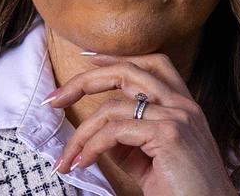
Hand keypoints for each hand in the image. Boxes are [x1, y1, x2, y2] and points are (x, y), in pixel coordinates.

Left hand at [44, 52, 238, 195]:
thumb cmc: (182, 190)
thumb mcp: (150, 158)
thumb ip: (127, 139)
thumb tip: (95, 132)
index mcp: (184, 104)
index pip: (151, 63)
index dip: (117, 57)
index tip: (88, 58)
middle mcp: (183, 104)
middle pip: (127, 71)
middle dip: (85, 81)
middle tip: (55, 100)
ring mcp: (177, 117)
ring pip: (113, 108)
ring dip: (81, 134)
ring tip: (68, 158)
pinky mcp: (169, 135)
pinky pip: (115, 131)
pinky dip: (92, 146)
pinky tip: (84, 162)